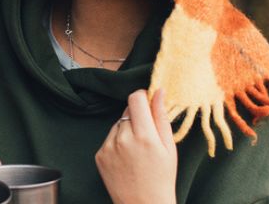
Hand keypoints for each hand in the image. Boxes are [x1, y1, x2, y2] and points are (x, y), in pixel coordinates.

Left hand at [95, 89, 176, 203]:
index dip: (142, 97)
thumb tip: (158, 90)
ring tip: (137, 150)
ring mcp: (108, 147)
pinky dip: (117, 142)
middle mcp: (123, 139)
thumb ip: (161, 116)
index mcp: (144, 136)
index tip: (148, 103)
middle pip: (127, 110)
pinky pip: (109, 138)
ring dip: (126, 129)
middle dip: (137, 116)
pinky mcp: (99, 155)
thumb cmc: (162, 177)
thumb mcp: (169, 147)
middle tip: (147, 134)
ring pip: (118, 124)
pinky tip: (126, 158)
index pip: (135, 99)